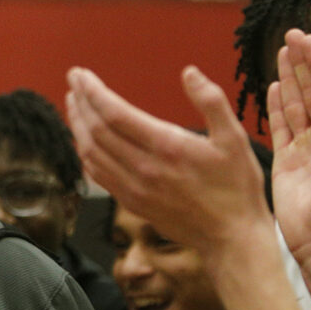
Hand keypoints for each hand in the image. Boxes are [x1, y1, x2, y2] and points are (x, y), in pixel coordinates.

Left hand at [66, 65, 271, 257]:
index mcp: (166, 147)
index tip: (81, 74)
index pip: (114, 114)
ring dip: (78, 124)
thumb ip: (212, 101)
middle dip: (81, 101)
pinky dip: (85, 152)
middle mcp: (143, 168)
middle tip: (74, 79)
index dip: (93, 92)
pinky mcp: (131, 202)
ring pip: (91, 152)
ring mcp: (134, 188)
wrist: (231, 237)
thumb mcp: (234, 139)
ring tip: (74, 102)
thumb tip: (189, 72)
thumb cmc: (236, 187)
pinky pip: (98, 174)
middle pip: (96, 130)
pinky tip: (84, 139)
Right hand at [268, 30, 310, 293]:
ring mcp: (304, 147)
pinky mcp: (285, 160)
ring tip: (282, 54)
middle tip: (291, 36)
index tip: (307, 40)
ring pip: (294, 103)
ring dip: (288, 78)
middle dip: (302, 62)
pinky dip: (275, 105)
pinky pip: (279, 126)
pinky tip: (273, 87)